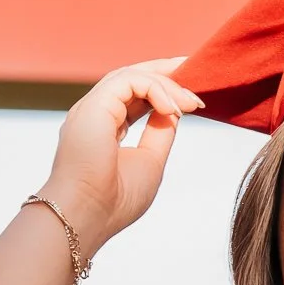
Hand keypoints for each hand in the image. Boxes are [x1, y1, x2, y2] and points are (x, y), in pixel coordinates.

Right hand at [39, 59, 203, 252]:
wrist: (87, 216)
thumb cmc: (114, 200)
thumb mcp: (150, 161)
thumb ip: (160, 133)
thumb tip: (175, 110)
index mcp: (104, 127)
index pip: (134, 96)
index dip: (164, 91)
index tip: (194, 100)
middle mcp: (95, 114)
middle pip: (131, 78)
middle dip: (165, 71)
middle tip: (196, 69)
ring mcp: (91, 108)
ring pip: (131, 76)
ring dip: (166, 84)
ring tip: (192, 102)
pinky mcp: (93, 105)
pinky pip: (129, 81)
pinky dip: (156, 90)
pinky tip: (173, 110)